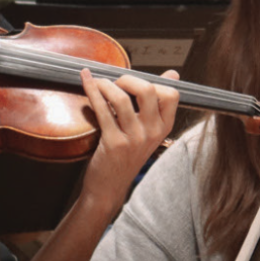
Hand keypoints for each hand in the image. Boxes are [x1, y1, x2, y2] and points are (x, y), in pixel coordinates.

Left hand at [77, 68, 181, 205]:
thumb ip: (158, 103)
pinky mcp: (113, 143)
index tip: (137, 83)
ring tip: (99, 83)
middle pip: (148, 91)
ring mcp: (134, 139)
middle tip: (116, 82)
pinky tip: (86, 82)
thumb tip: (173, 73)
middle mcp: (153, 132)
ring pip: (122, 99)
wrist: (109, 186)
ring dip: (106, 85)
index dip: (154, 82)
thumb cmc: (126, 156)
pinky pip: (103, 110)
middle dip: (128, 79)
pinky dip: (92, 92)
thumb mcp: (149, 131)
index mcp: (164, 127)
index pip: (171, 94)